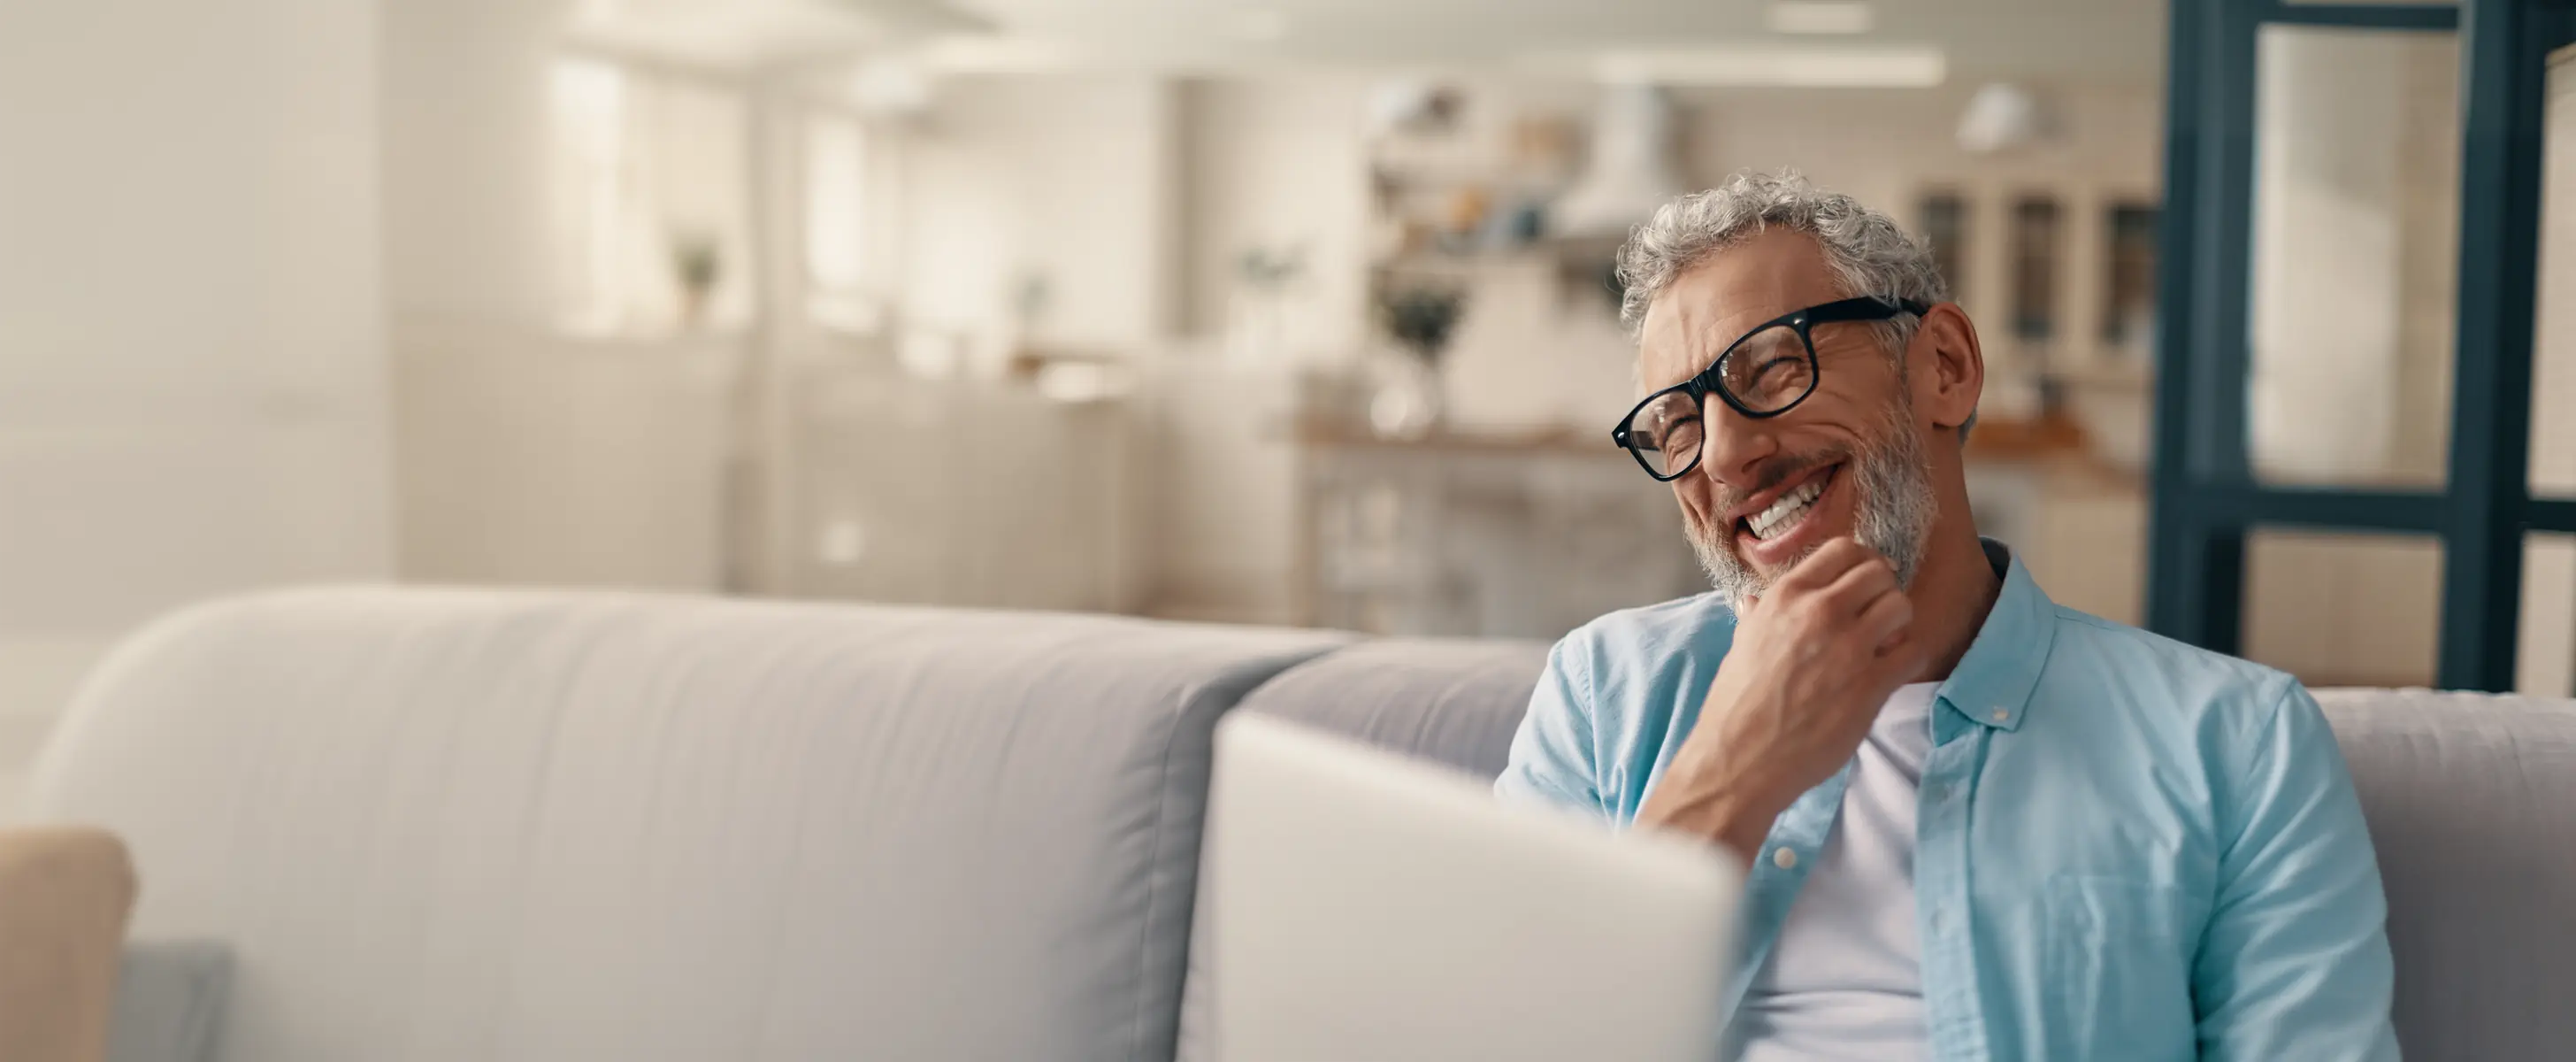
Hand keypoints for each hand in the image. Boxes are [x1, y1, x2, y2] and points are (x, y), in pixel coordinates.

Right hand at [1635, 537, 1926, 860]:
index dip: (1861, 563)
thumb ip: (1757, 617)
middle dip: (1883, 590)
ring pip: (1901, 605)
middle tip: (1877, 613)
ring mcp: (1849, 647)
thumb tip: (1752, 601)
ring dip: (1899, 622)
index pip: (1844, 550)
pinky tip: (1891, 669)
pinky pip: (1913, 651)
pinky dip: (1909, 656)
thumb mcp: (1741, 645)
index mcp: (1785, 597)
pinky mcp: (1871, 685)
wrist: (1741, 758)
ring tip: (1885, 642)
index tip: (1863, 582)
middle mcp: (1819, 612)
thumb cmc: (1736, 704)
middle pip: (1879, 573)